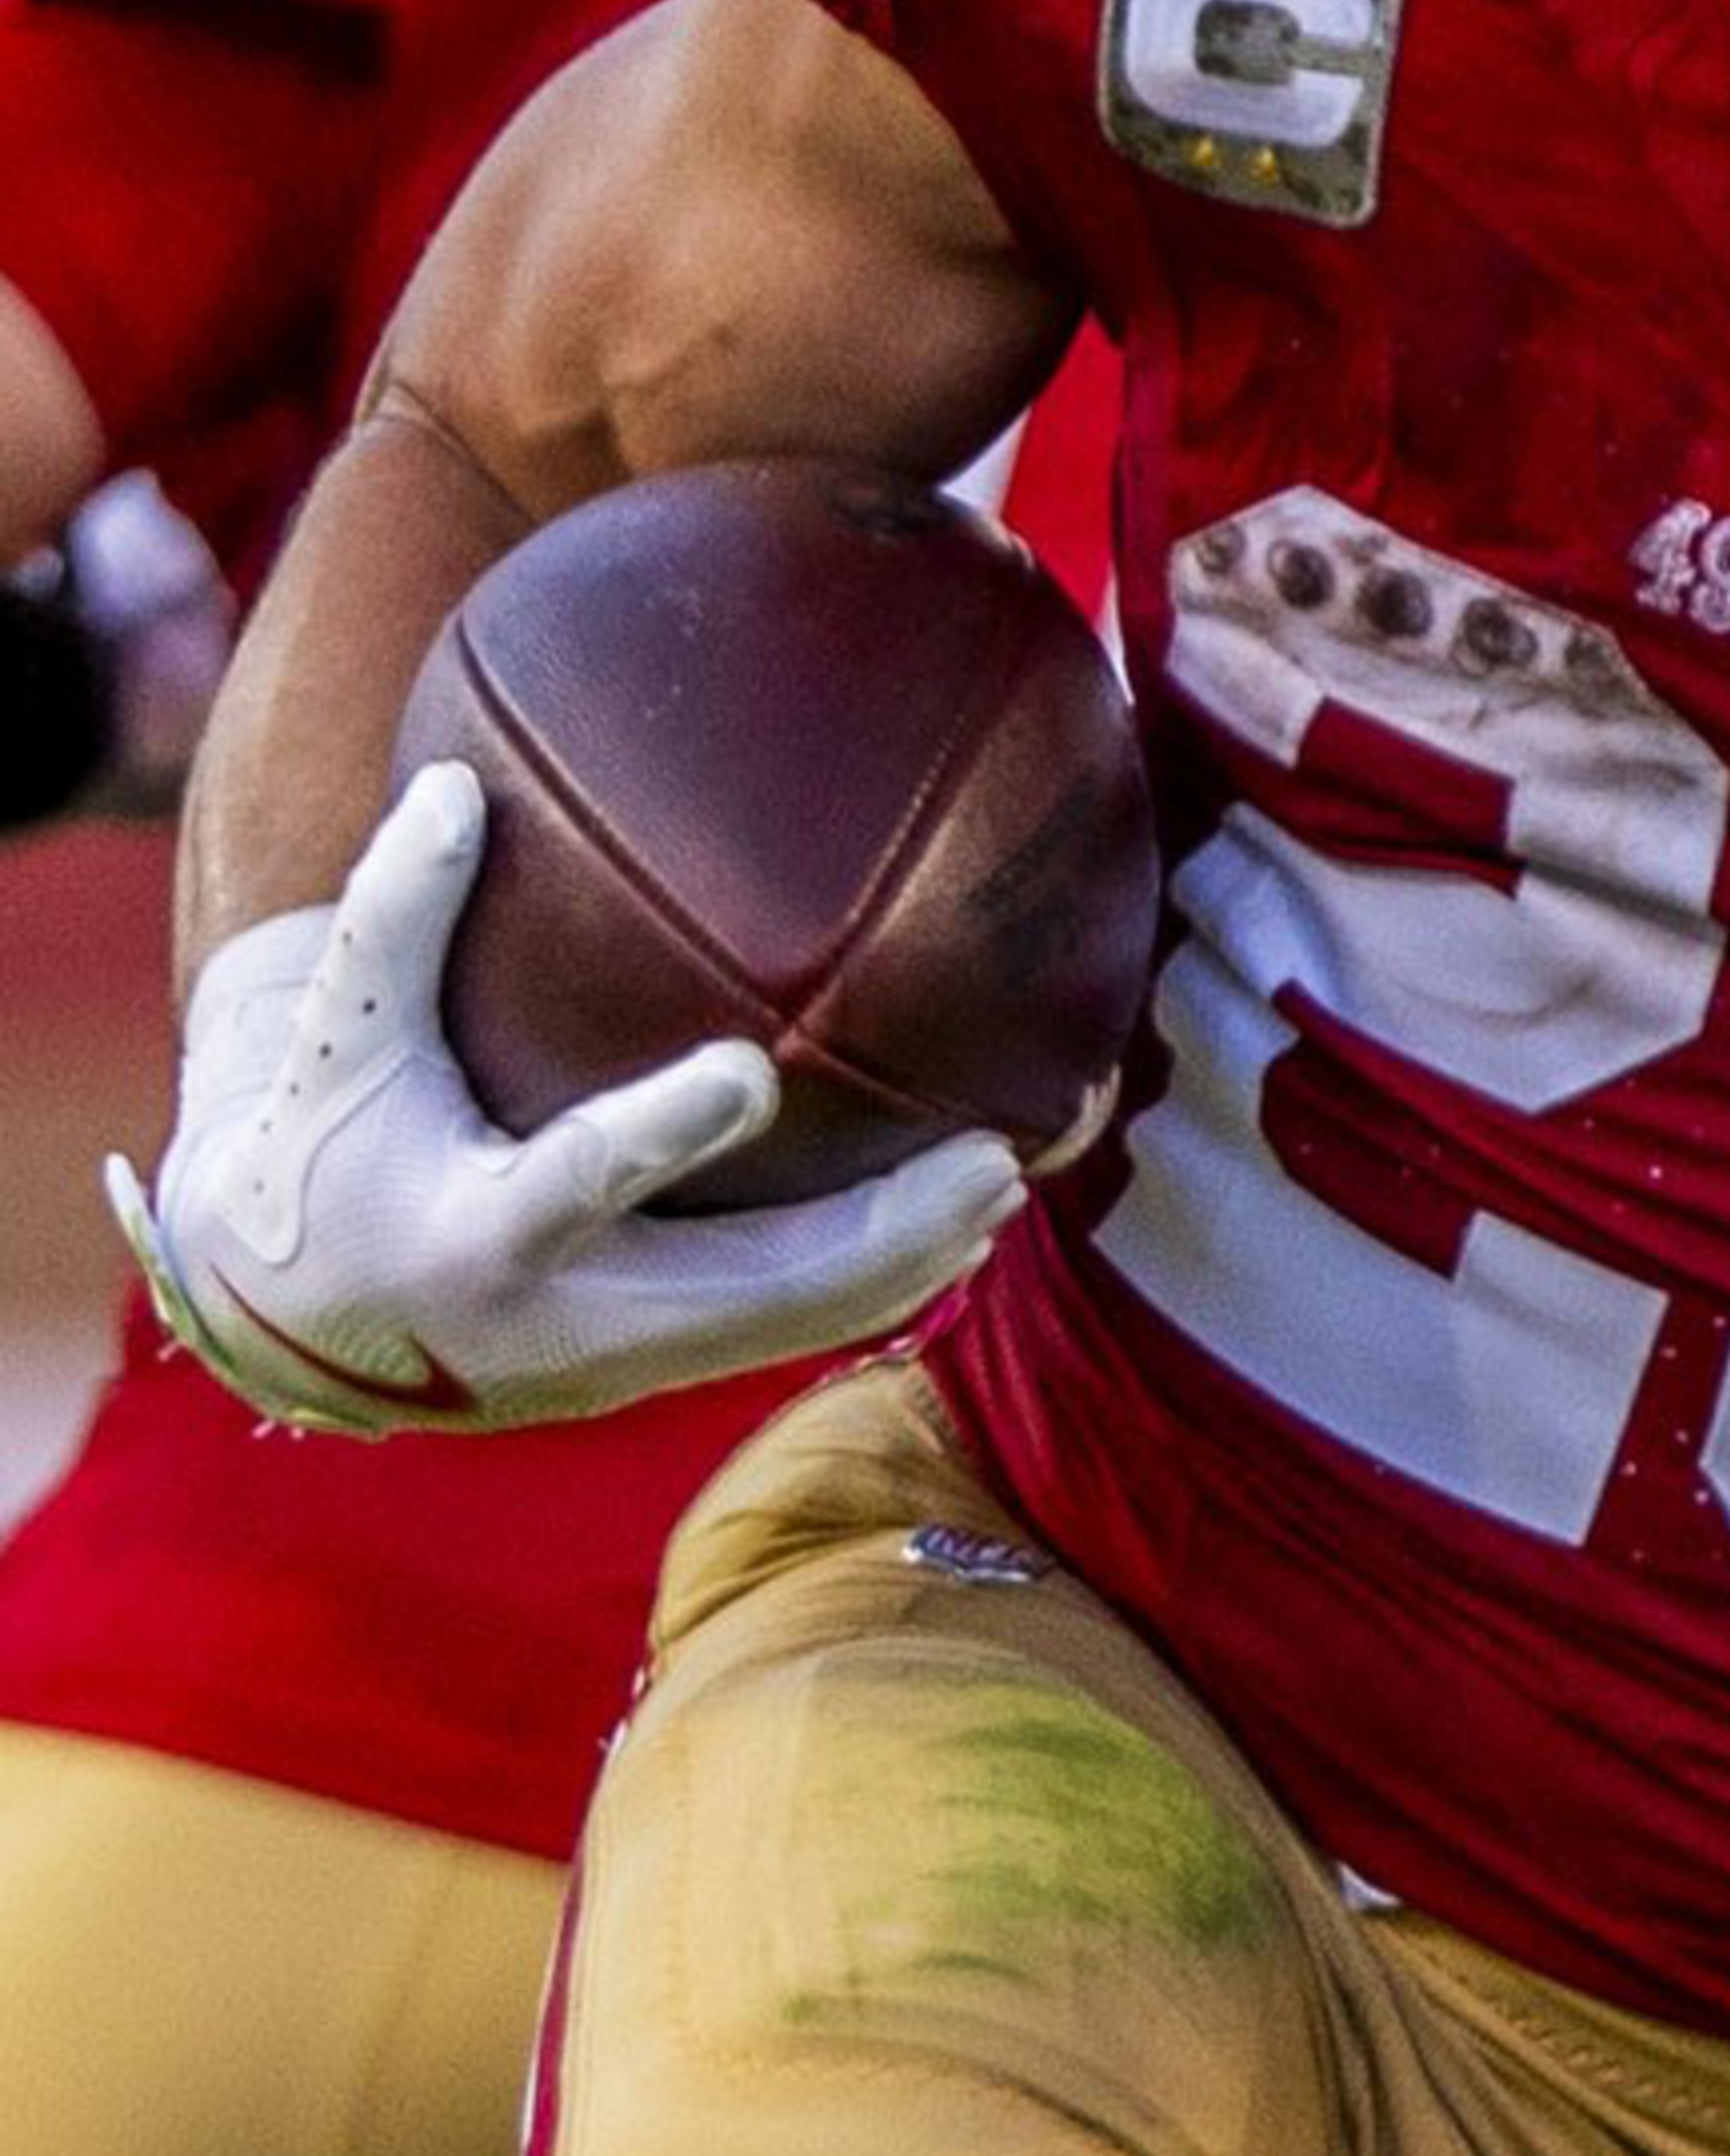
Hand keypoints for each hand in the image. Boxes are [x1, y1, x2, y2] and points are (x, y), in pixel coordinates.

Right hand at [109, 757, 1022, 1433]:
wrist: (291, 1317)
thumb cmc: (318, 1141)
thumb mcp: (328, 1030)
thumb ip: (392, 915)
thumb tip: (456, 785)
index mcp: (477, 1232)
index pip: (582, 1180)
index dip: (665, 1132)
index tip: (754, 1071)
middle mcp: (562, 1323)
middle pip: (749, 1295)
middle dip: (878, 1238)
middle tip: (993, 1162)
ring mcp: (620, 1362)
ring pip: (791, 1326)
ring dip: (909, 1263)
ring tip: (1013, 1181)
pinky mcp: (655, 1370)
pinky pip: (784, 1326)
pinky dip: (877, 1280)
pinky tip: (964, 1221)